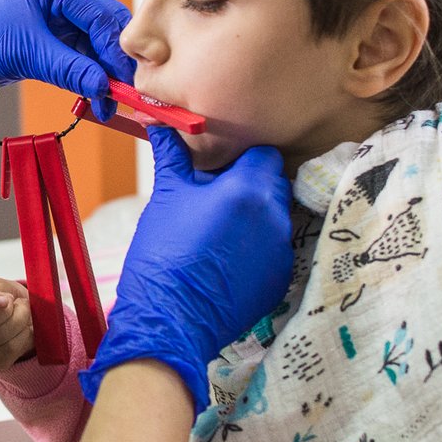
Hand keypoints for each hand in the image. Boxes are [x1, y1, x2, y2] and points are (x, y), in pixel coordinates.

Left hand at [0, 0, 131, 128]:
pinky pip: (79, 58)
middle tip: (127, 91)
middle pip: (104, 27)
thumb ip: (69, 69)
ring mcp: (53, 19)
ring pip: (94, 46)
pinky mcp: (47, 43)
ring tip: (110, 103)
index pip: (100, 12)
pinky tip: (96, 97)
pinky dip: (88, 78)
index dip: (117, 48)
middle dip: (115, 61)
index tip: (129, 78)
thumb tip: (105, 86)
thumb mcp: (24, 53)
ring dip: (103, 74)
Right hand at [83, 131, 293, 412]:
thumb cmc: (163, 251)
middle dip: (252, 186)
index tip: (222, 168)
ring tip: (219, 232)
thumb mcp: (166, 197)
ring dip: (255, 218)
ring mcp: (281, 250)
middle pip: (274, 184)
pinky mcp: (280, 279)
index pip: (265, 154)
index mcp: (248, 189)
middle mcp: (274, 216)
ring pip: (276, 218)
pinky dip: (257, 250)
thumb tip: (161, 124)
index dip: (244, 157)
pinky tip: (227, 260)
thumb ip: (172, 156)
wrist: (170, 317)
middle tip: (217, 198)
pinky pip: (275, 251)